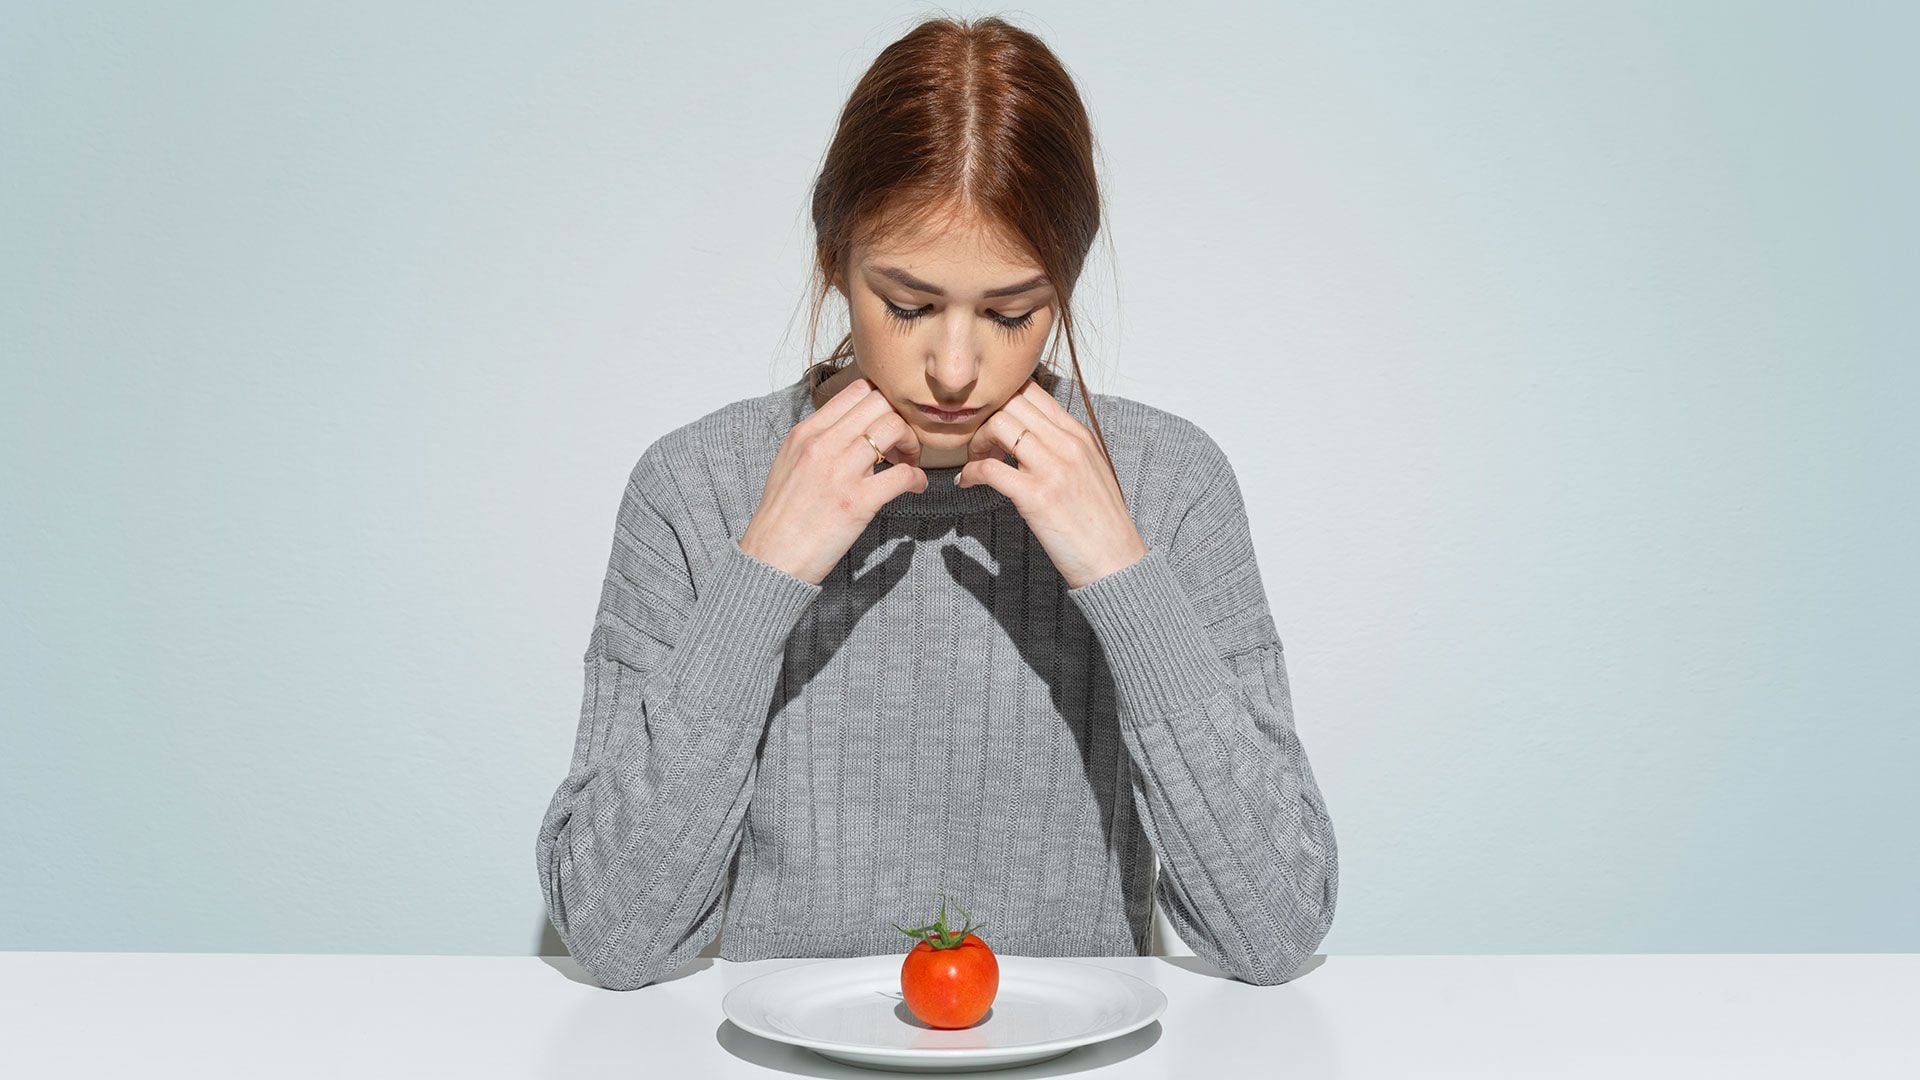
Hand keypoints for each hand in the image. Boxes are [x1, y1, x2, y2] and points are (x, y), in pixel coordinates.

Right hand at [739, 378, 926, 584]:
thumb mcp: (789, 462)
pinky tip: (914, 487)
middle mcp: (822, 445)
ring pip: (894, 428)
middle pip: (880, 402)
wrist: (772, 558)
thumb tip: (849, 427)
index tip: (884, 425)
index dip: (881, 402)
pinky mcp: (857, 502)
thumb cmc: (783, 515)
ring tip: (908, 463)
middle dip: (900, 419)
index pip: (857, 390)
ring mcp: (840, 472)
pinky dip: (917, 478)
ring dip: (912, 444)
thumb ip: (818, 439)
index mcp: (805, 433)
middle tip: (902, 445)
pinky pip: (903, 474)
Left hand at [956, 378, 1148, 588]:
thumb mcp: (1091, 469)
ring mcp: (1053, 469)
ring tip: (977, 461)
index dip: (1003, 400)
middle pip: (1012, 402)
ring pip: (999, 425)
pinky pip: (990, 469)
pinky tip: (969, 482)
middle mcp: (1067, 445)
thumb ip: (1065, 445)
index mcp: (1079, 435)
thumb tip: (1032, 433)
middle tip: (981, 444)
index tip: (994, 423)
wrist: (1116, 561)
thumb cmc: (1101, 521)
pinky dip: (970, 472)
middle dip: (986, 417)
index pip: (1032, 390)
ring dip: (977, 441)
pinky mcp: (1036, 497)